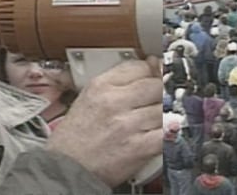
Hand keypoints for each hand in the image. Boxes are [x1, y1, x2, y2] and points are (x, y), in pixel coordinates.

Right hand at [47, 56, 161, 187]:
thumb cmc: (74, 137)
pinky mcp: (138, 148)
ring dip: (166, 113)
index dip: (151, 71)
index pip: (139, 66)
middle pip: (156, 84)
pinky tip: (167, 131)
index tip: (154, 76)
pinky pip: (166, 133)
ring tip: (158, 118)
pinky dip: (170, 131)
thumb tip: (149, 67)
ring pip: (164, 108)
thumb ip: (116, 83)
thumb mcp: (88, 98)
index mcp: (100, 86)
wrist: (65, 169)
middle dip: (161, 91)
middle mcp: (114, 102)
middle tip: (158, 98)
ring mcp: (127, 125)